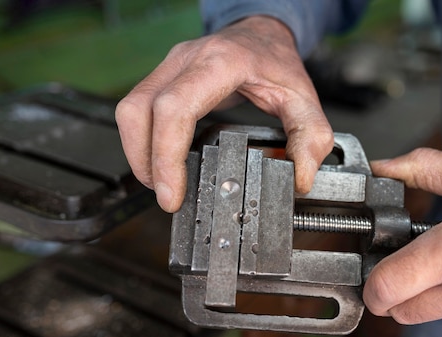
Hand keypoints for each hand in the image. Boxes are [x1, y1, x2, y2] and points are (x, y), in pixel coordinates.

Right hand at [115, 16, 332, 211]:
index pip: (175, 108)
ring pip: (130, 110)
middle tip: (167, 197)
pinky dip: (142, 141)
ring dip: (139, 153)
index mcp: (220, 63)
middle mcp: (186, 60)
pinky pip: (137, 109)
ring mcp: (169, 65)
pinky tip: (160, 163)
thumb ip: (310, 137)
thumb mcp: (305, 98)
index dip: (166, 155)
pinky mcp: (162, 76)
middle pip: (141, 111)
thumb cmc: (277, 62)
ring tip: (162, 184)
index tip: (172, 192)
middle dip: (147, 162)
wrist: (261, 33)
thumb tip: (299, 177)